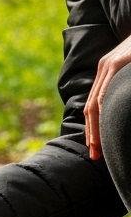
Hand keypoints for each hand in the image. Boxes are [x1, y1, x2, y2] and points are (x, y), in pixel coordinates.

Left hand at [85, 36, 130, 159]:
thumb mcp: (130, 73)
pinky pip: (108, 89)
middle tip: (94, 154)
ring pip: (97, 102)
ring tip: (98, 145)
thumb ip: (122, 87)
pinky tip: (107, 123)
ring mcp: (110, 65)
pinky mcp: (119, 61)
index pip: (93, 106)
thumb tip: (121, 109)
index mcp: (106, 73)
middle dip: (91, 133)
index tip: (94, 148)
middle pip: (91, 107)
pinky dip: (105, 108)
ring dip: (96, 127)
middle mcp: (104, 69)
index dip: (92, 128)